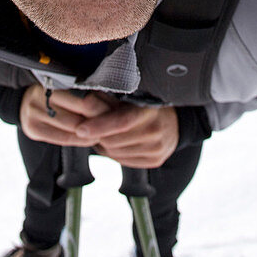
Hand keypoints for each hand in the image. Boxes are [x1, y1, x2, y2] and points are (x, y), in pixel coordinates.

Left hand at [19, 85, 178, 168]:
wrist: (176, 122)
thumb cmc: (148, 104)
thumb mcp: (132, 96)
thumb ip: (110, 99)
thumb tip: (84, 97)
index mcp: (150, 110)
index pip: (121, 121)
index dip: (99, 125)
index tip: (80, 129)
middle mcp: (156, 131)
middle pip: (115, 140)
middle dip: (97, 136)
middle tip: (87, 128)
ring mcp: (157, 148)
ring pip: (116, 153)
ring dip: (104, 145)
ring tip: (102, 134)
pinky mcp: (155, 161)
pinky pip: (124, 161)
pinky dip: (114, 153)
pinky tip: (115, 143)